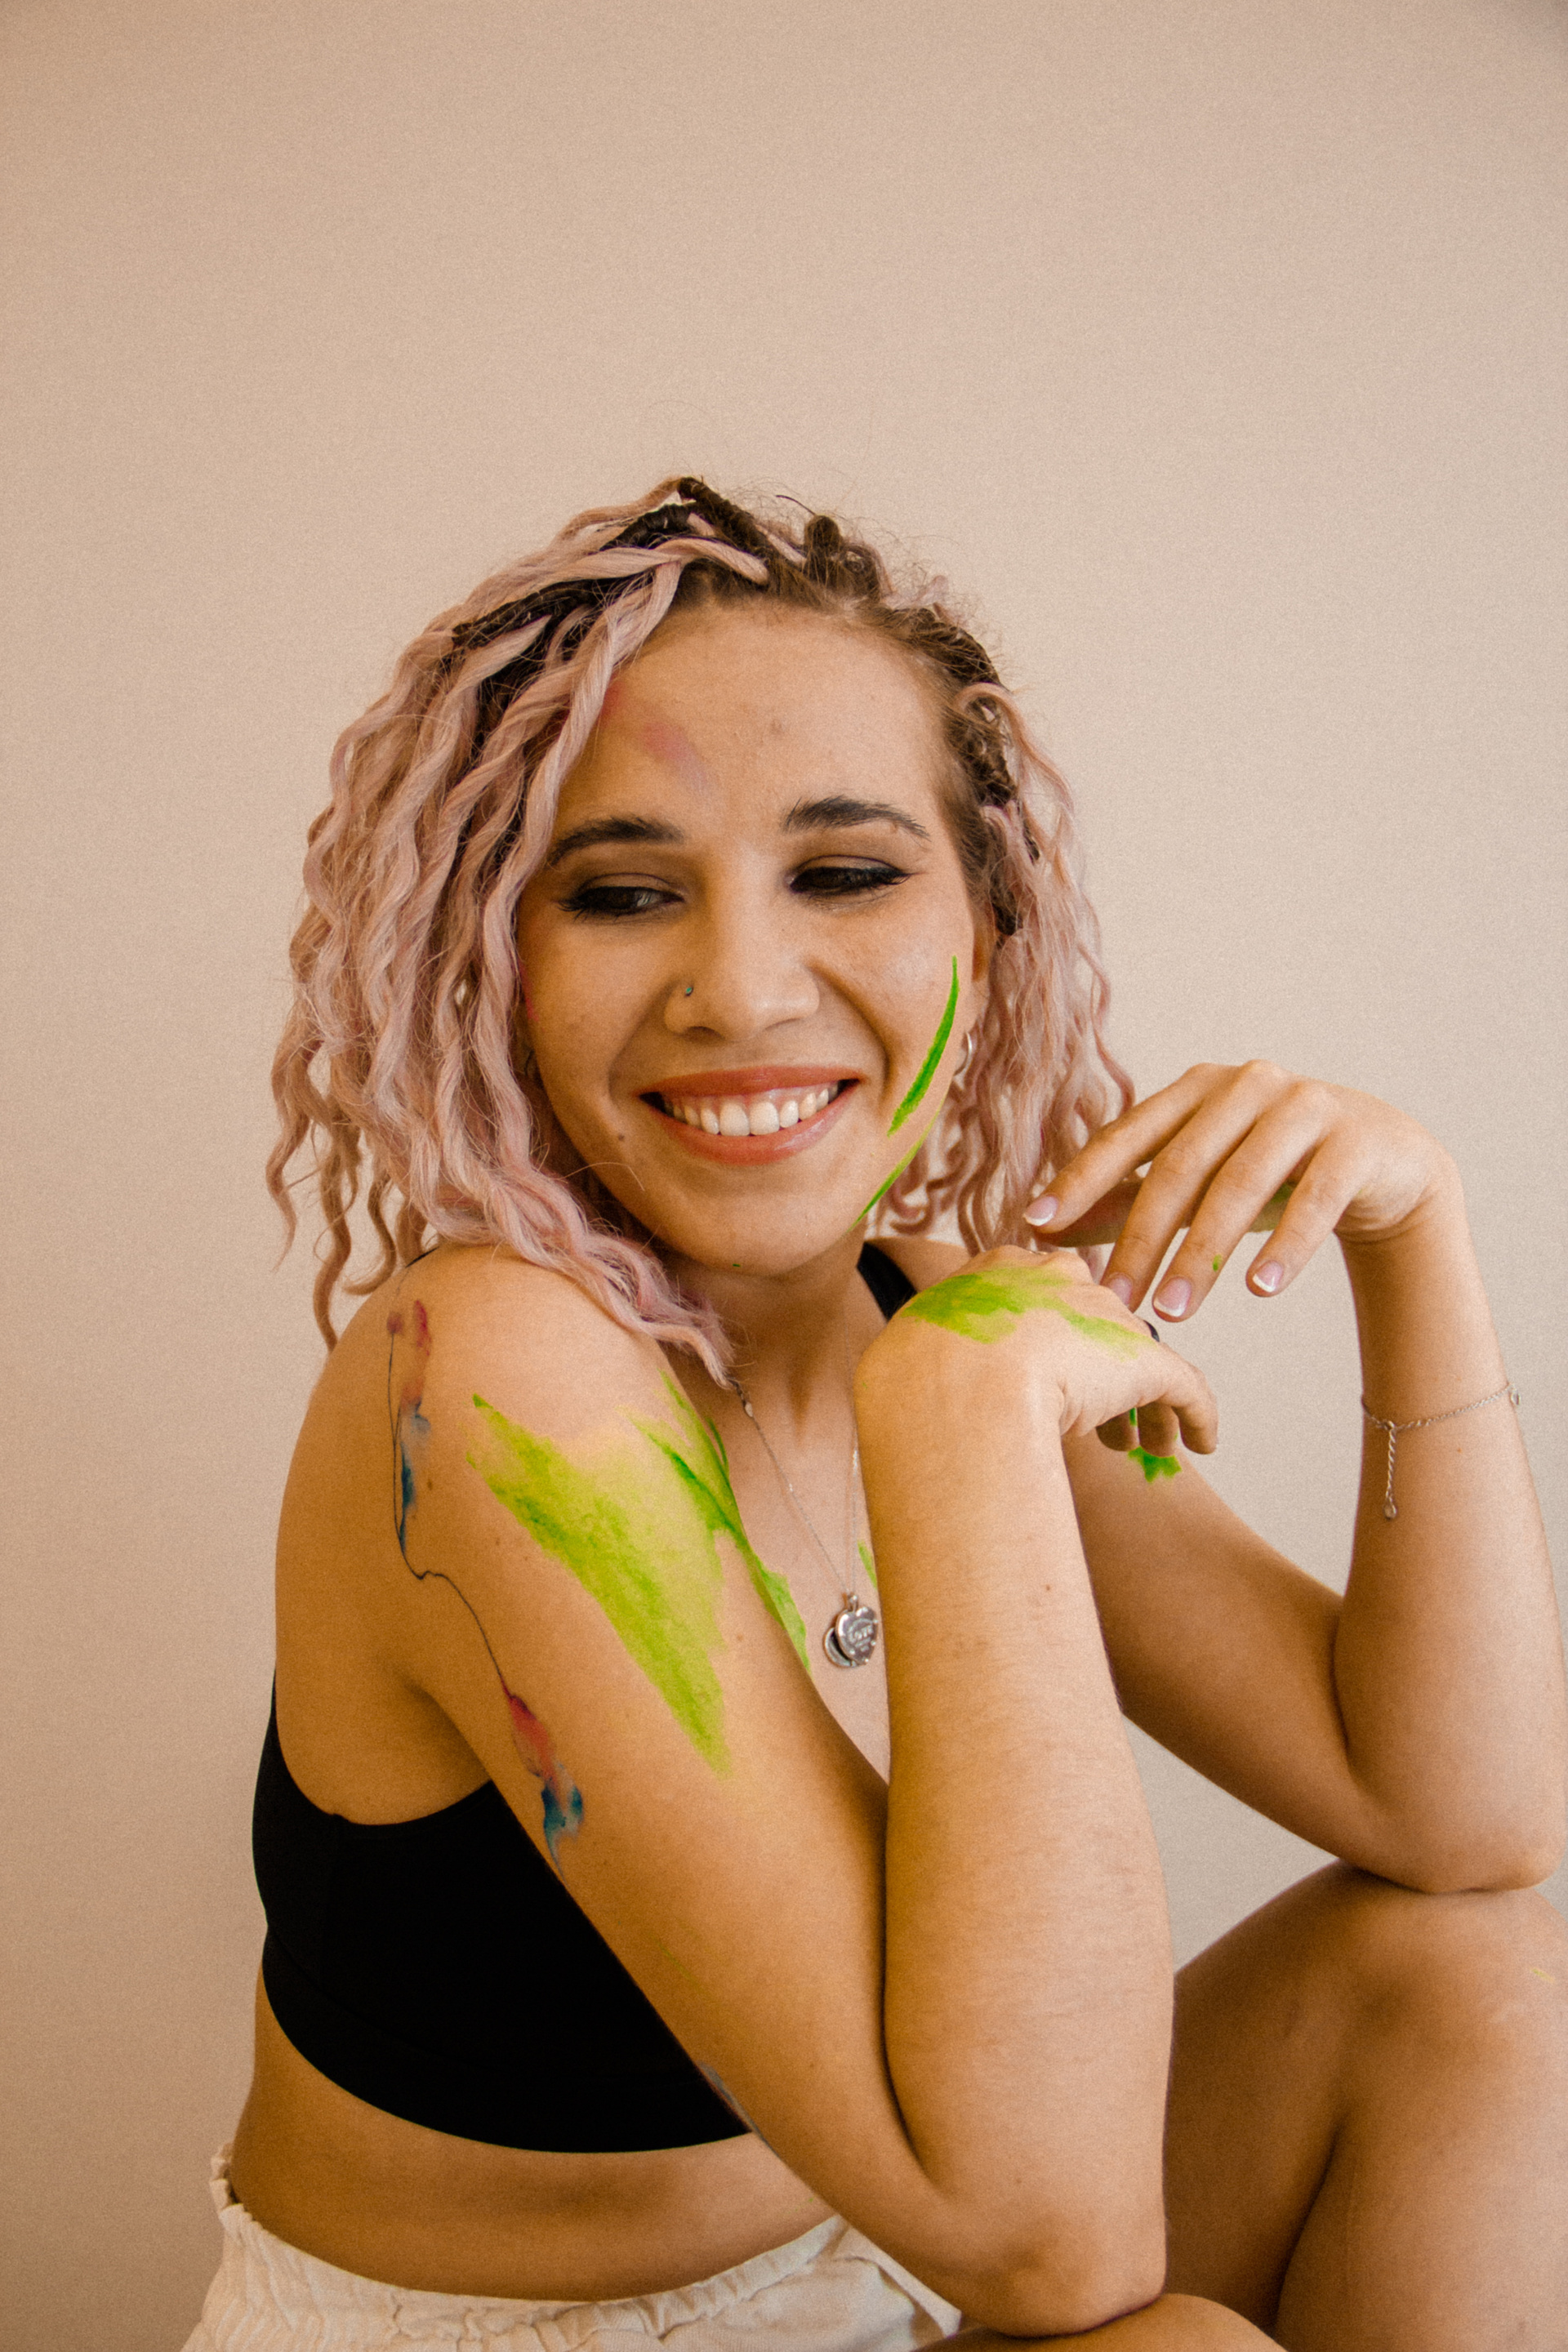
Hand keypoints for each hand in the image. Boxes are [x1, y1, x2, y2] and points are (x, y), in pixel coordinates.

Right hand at [858, 1247, 1217, 1461]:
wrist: (954, 1380)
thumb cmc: (916, 1377)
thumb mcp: (912, 1356)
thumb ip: (929, 1363)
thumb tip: (903, 1401)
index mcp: (1002, 1269)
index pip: (1046, 1301)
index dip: (1053, 1347)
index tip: (1051, 1383)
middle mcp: (1062, 1280)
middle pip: (1099, 1326)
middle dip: (1103, 1376)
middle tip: (1102, 1425)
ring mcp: (1105, 1315)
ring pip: (1140, 1360)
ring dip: (1143, 1407)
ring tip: (1140, 1449)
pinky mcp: (1144, 1358)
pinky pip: (1185, 1389)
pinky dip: (1196, 1417)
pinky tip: (1201, 1445)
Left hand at [1024, 1061, 1454, 1322]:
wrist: (1385, 1164)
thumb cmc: (1275, 1172)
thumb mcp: (1200, 1183)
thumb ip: (1126, 1199)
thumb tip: (1041, 1230)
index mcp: (1197, 1088)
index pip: (1127, 1135)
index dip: (1080, 1180)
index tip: (1034, 1226)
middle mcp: (1247, 1085)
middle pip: (1180, 1166)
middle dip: (1140, 1236)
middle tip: (1112, 1299)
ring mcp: (1306, 1106)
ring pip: (1242, 1184)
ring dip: (1203, 1253)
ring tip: (1173, 1313)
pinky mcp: (1356, 1141)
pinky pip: (1316, 1198)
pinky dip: (1286, 1246)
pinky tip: (1259, 1289)